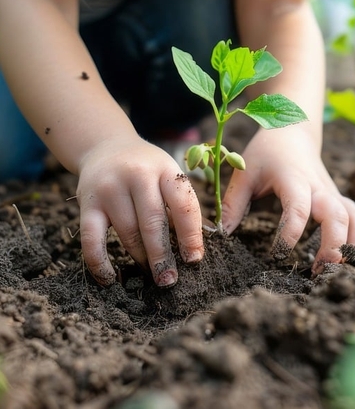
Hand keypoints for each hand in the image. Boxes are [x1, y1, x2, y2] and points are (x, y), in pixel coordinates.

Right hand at [76, 137, 203, 286]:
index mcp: (165, 169)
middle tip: (169, 279)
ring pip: (127, 232)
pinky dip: (99, 262)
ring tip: (151, 273)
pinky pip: (92, 238)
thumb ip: (181, 205)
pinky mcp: (87, 202)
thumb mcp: (168, 175)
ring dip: (140, 257)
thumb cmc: (147, 169)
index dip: (191, 235)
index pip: (182, 204)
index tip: (194, 260)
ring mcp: (110, 188)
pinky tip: (110, 278)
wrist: (106, 146)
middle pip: (153, 222)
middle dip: (163, 255)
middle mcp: (138, 175)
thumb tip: (194, 249)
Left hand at [222, 126, 354, 274]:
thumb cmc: (266, 152)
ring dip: (352, 244)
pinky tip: (350, 259)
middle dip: (332, 245)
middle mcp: (318, 187)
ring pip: (354, 217)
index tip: (278, 255)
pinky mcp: (337, 198)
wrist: (293, 131)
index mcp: (293, 179)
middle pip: (337, 216)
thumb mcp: (245, 172)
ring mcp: (332, 192)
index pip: (298, 208)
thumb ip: (234, 203)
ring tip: (339, 271)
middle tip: (318, 272)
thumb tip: (222, 234)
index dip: (291, 233)